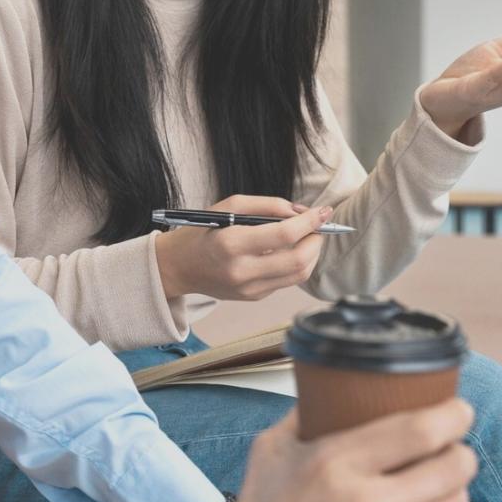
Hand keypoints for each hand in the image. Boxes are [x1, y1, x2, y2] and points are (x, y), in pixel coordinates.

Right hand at [154, 194, 330, 301]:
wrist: (178, 267)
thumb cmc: (203, 231)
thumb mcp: (229, 206)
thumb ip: (267, 205)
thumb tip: (301, 212)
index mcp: (231, 243)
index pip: (284, 234)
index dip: (310, 222)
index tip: (323, 211)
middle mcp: (241, 271)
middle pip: (298, 260)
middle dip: (316, 241)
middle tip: (318, 227)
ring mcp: (248, 288)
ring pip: (298, 275)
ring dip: (311, 254)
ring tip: (308, 238)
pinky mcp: (253, 296)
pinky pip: (285, 281)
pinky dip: (295, 264)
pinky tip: (288, 251)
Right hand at [229, 401, 476, 501]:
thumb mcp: (272, 450)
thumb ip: (310, 415)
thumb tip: (341, 386)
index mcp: (336, 463)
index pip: (421, 429)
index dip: (454, 415)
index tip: (458, 412)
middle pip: (453, 466)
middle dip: (460, 454)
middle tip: (451, 453)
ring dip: (453, 493)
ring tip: (434, 493)